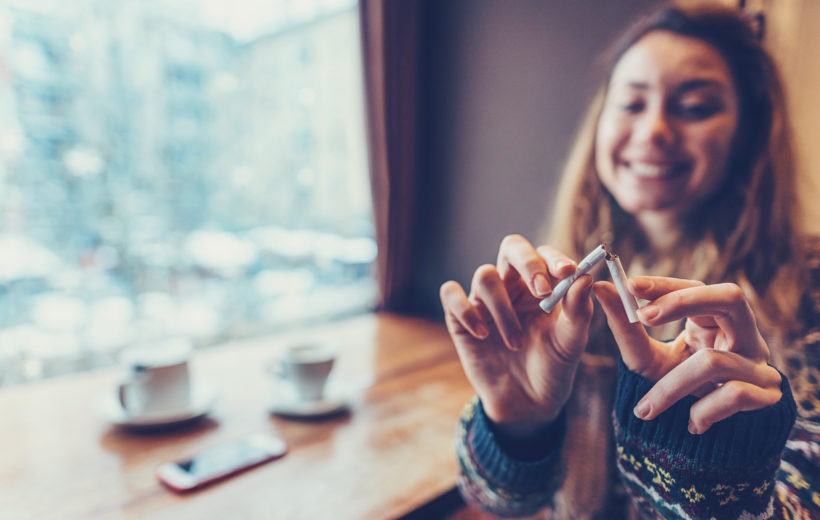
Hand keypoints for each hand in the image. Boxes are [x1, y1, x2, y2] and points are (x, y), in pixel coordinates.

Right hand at [440, 235, 594, 437]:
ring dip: (503, 309)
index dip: (553, 258)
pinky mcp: (461, 318)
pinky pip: (452, 295)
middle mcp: (512, 285)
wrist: (528, 403)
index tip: (567, 272)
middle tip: (542, 290)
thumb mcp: (571, 341)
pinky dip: (467, 310)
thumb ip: (579, 310)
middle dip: (527, 263)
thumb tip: (585, 278)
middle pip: (512, 247)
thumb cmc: (553, 365)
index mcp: (541, 284)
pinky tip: (484, 334)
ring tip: (516, 343)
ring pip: (485, 276)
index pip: (543, 254)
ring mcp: (485, 300)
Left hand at [593, 276, 782, 433]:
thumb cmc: (675, 389)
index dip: (667, 284)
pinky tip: (690, 424)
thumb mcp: (647, 358)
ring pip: (715, 360)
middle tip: (642, 316)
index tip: (631, 286)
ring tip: (646, 408)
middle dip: (683, 303)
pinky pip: (733, 395)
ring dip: (671, 385)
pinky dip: (703, 411)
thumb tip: (600, 288)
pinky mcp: (767, 397)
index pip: (698, 286)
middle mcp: (744, 336)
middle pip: (730, 298)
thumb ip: (626, 327)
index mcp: (717, 320)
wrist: (702, 439)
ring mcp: (759, 364)